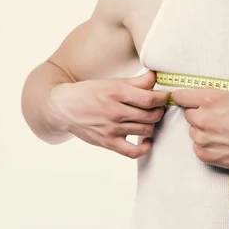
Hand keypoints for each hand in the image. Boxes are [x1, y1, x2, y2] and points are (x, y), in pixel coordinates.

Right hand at [48, 70, 169, 157]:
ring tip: (150, 118)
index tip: (165, 96)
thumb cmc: (90, 92)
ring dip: (153, 124)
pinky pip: (133, 152)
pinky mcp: (108, 143)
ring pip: (146, 130)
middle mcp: (114, 111)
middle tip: (158, 107)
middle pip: (151, 115)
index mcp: (116, 92)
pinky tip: (146, 140)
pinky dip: (145, 148)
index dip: (163, 98)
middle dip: (159, 110)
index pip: (150, 98)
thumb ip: (137, 81)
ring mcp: (111, 129)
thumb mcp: (112, 82)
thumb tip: (156, 76)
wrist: (63, 107)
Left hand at [171, 87, 228, 168]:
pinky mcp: (204, 153)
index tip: (184, 100)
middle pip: (188, 114)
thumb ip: (211, 95)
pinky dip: (206, 145)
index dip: (183, 98)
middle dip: (199, 115)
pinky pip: (197, 146)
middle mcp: (202, 118)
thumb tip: (196, 95)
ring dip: (202, 131)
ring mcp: (202, 137)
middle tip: (216, 119)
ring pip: (193, 131)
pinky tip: (221, 143)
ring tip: (222, 133)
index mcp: (208, 100)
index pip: (181, 96)